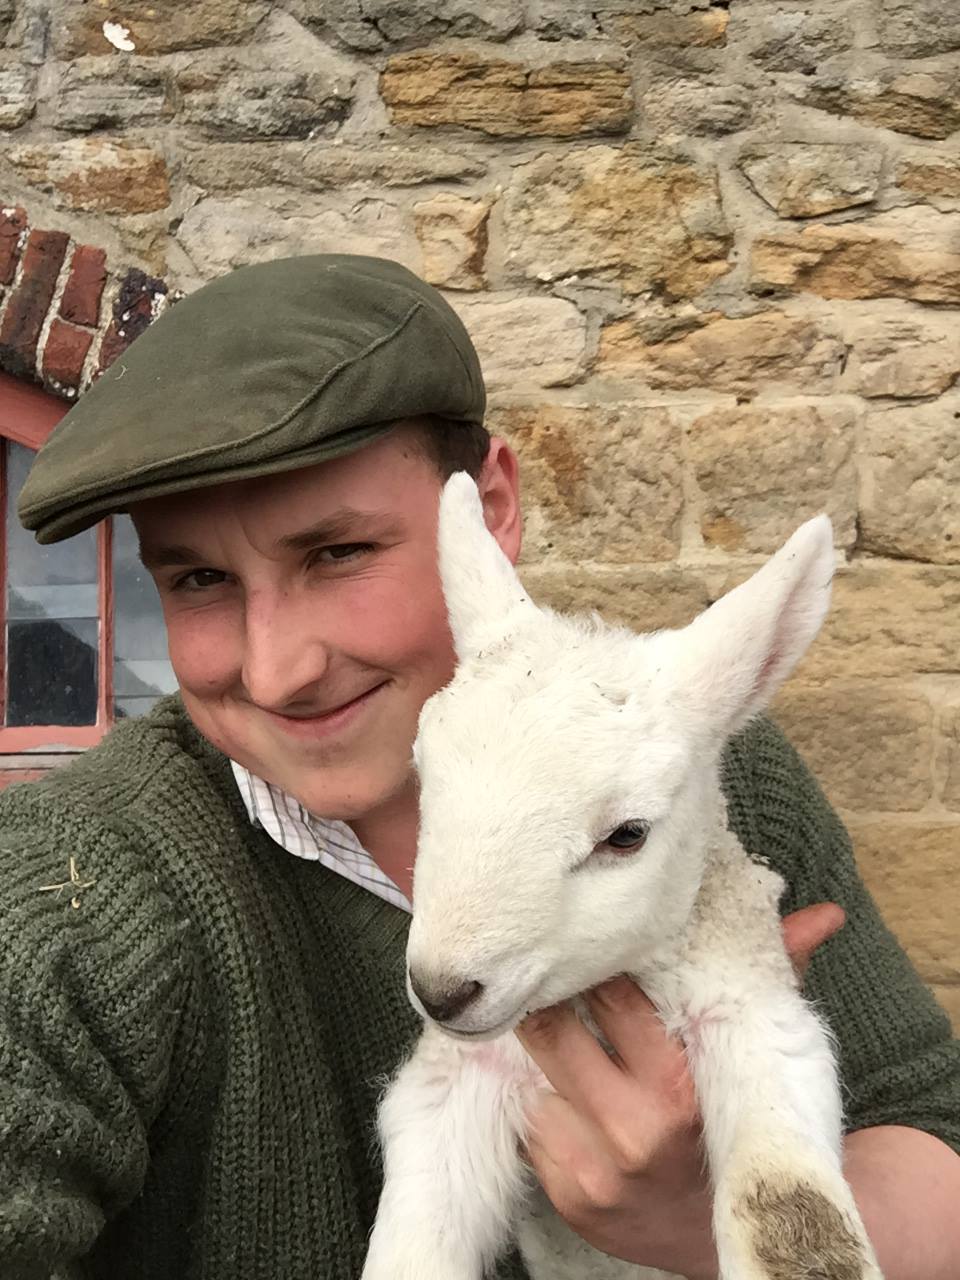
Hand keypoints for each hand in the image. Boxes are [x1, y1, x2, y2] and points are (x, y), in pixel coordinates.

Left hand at [514, 902, 845, 1278]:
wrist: (749, 1236)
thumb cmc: (747, 1124)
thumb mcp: (759, 1054)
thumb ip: (778, 978)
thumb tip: (823, 914)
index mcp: (678, 1087)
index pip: (608, 997)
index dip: (594, 967)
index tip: (589, 950)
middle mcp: (633, 1132)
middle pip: (552, 1031)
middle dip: (550, 1002)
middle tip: (553, 982)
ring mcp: (595, 1171)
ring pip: (533, 1076)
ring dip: (541, 1056)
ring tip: (557, 1037)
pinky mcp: (569, 1200)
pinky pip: (532, 1128)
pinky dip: (544, 1104)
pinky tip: (568, 1098)